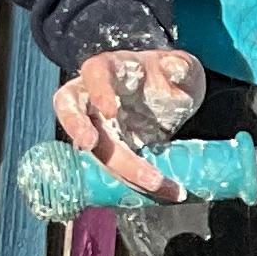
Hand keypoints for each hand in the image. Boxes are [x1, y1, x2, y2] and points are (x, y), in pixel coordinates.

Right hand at [54, 47, 199, 199]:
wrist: (168, 95)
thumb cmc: (169, 74)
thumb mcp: (183, 65)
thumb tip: (175, 68)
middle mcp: (94, 96)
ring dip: (122, 169)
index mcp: (112, 68)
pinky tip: (162, 190)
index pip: (95, 72)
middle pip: (73, 110)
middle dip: (78, 128)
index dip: (98, 90)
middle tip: (89, 145)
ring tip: (157, 184)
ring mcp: (97, 125)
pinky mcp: (108, 149)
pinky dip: (134, 181)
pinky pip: (113, 167)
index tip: (109, 109)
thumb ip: (181, 66)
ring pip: (95, 147)